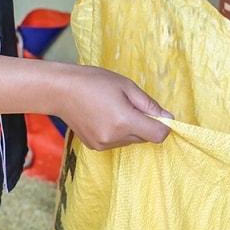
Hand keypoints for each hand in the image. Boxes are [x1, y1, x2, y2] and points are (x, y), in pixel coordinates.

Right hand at [57, 65, 172, 149]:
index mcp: (124, 121)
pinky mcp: (95, 147)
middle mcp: (114, 138)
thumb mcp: (126, 86)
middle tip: (129, 104)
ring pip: (131, 141)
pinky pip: (117, 142)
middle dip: (144, 123)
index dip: (163, 126)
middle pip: (145, 138)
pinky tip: (104, 116)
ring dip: (130, 128)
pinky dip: (117, 132)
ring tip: (113, 108)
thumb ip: (149, 105)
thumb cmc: (94, 82)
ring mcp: (103, 145)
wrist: (61, 91)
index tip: (158, 115)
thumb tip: (169, 119)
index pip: (158, 135)